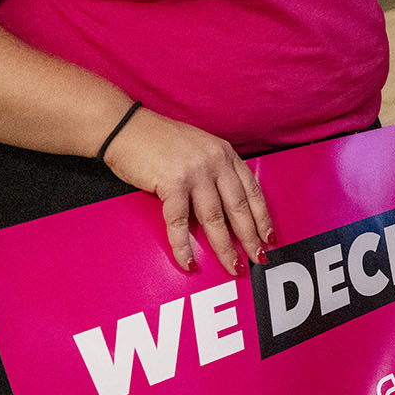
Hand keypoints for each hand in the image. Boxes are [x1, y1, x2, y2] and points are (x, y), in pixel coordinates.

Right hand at [101, 107, 272, 274]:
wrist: (125, 128)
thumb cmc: (159, 140)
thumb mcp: (200, 149)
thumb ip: (216, 170)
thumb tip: (227, 204)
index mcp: (225, 154)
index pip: (252, 190)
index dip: (262, 217)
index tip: (269, 237)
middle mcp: (215, 162)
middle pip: (239, 207)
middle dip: (250, 238)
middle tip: (257, 259)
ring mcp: (195, 172)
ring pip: (215, 218)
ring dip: (224, 247)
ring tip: (232, 266)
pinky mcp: (172, 183)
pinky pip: (180, 223)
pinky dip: (183, 246)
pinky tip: (189, 261)